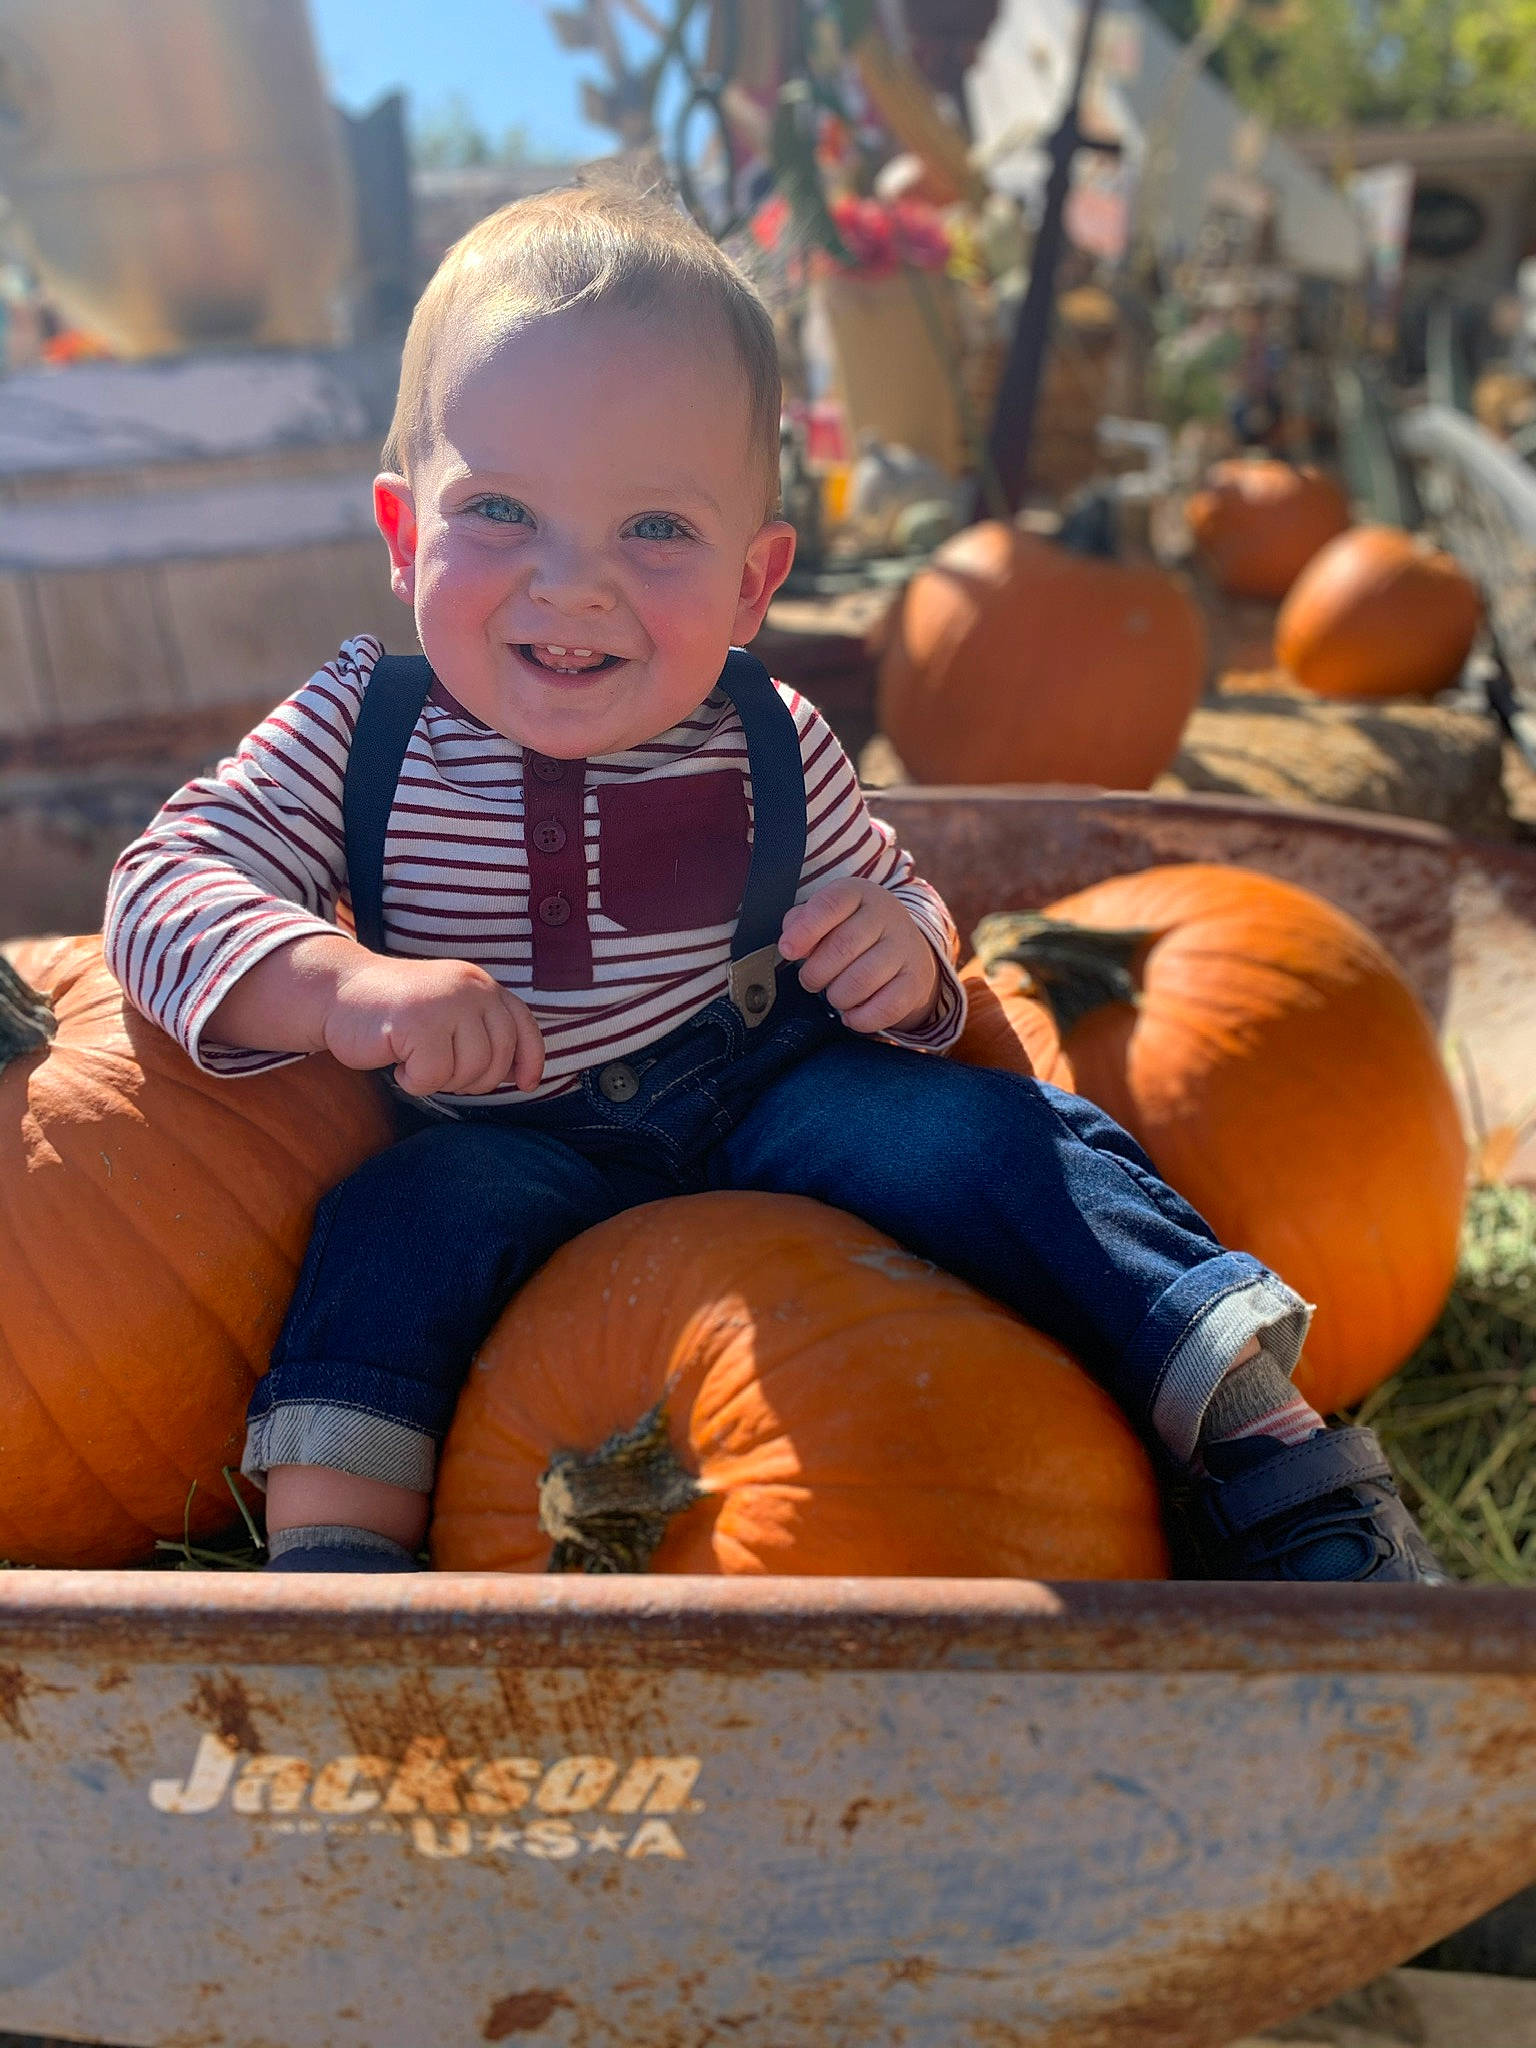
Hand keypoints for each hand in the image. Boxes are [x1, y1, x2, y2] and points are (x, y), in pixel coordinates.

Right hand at [324, 954, 544, 1095]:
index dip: (530, 1061)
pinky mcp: (417, 1022)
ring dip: (440, 1079)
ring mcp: (445, 1003)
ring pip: (468, 1071)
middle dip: (471, 1079)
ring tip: (416, 1058)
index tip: (527, 1085)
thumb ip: (485, 1033)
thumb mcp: (451, 1014)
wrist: (340, 993)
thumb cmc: (397, 1013)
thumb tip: (524, 1074)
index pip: (524, 1028)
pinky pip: (432, 1077)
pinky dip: (413, 1081)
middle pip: (496, 1060)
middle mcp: (471, 988)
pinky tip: (398, 1061)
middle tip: (438, 1067)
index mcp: (482, 985)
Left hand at [779, 878, 940, 1034]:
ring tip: (835, 994)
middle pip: (842, 946)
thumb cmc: (854, 934)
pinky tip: (852, 1014)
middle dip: (816, 972)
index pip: (830, 904)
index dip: (805, 929)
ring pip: (861, 980)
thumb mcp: (828, 918)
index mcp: (858, 893)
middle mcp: (886, 915)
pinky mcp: (915, 981)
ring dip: (837, 997)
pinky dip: (861, 1018)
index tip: (787, 949)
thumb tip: (790, 942)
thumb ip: (802, 923)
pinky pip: (885, 1007)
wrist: (906, 951)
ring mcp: (905, 948)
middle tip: (811, 980)